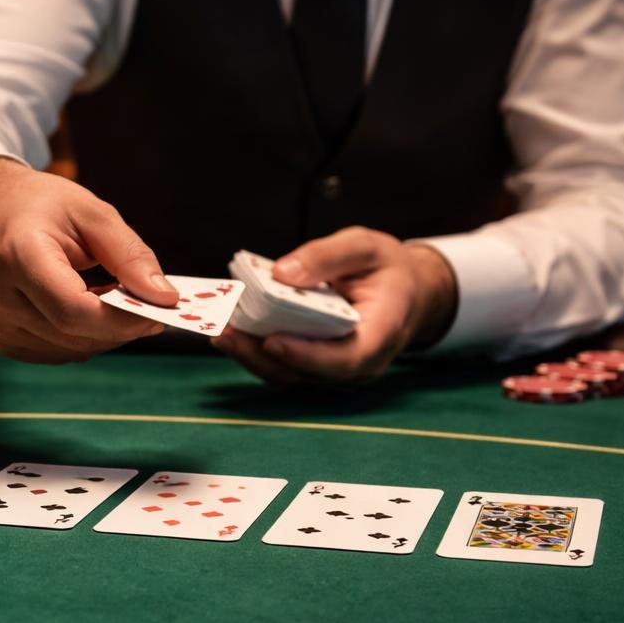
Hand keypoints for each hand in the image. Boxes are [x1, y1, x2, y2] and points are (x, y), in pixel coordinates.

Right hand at [0, 157, 176, 363]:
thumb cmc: (41, 205)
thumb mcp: (92, 212)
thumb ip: (130, 255)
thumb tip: (164, 298)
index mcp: (16, 254)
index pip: (73, 309)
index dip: (122, 319)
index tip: (159, 310)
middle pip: (74, 335)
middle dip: (121, 327)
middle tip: (150, 305)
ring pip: (70, 350)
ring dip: (103, 333)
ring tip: (114, 298)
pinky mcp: (0, 339)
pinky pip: (57, 352)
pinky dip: (82, 337)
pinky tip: (87, 308)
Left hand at [212, 227, 456, 386]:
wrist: (404, 293)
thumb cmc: (385, 268)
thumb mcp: (366, 246)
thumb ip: (328, 256)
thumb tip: (282, 274)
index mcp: (381, 334)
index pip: (347, 358)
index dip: (307, 355)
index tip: (272, 340)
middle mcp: (359, 364)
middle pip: (307, 374)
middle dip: (262, 355)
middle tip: (226, 332)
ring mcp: (335, 372)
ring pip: (289, 375)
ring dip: (250, 356)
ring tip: (219, 330)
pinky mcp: (314, 368)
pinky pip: (282, 367)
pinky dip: (253, 351)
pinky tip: (228, 330)